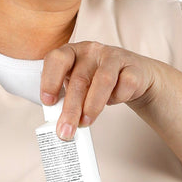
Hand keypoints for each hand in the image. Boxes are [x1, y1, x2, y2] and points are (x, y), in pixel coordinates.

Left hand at [40, 41, 159, 139]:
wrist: (132, 75)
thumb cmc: (97, 81)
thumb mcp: (78, 84)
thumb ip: (66, 98)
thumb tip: (58, 124)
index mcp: (72, 52)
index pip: (57, 59)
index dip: (50, 80)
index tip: (48, 102)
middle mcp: (91, 50)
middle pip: (79, 79)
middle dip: (71, 109)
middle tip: (66, 131)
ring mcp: (113, 56)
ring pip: (103, 81)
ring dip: (92, 106)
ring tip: (86, 123)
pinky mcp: (133, 67)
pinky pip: (125, 85)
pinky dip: (117, 98)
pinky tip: (113, 101)